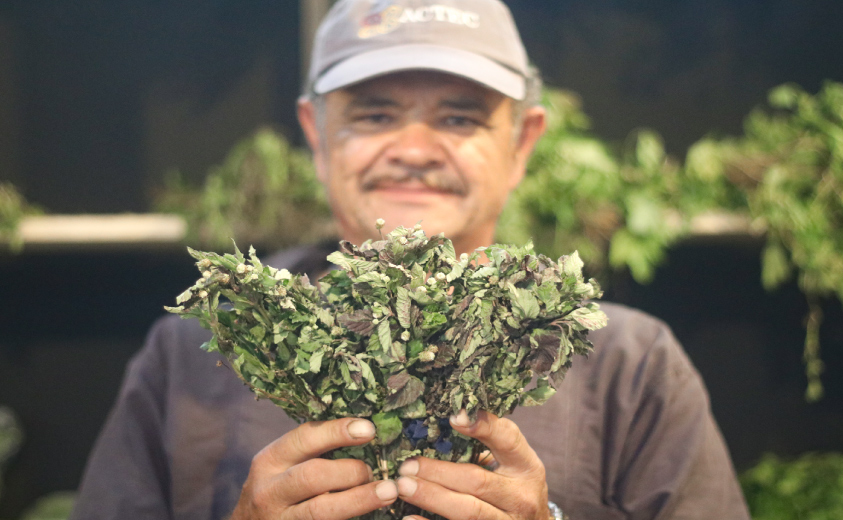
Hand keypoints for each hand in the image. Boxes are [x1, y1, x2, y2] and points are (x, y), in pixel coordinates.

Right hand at [230, 417, 398, 519]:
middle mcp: (270, 491)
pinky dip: (351, 519)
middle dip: (350, 471)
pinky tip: (374, 514)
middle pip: (313, 476)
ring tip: (388, 492)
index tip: (369, 430)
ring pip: (321, 511)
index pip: (304, 439)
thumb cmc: (277, 489)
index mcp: (270, 461)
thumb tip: (363, 430)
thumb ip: (312, 450)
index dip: (337, 432)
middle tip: (375, 471)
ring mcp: (280, 519)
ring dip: (359, 500)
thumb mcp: (283, 465)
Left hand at [396, 411, 548, 519]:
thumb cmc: (514, 486)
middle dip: (439, 473)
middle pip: (478, 482)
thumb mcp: (512, 461)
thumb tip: (452, 415)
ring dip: (432, 498)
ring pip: (468, 512)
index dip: (483, 427)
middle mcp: (520, 497)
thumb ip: (489, 439)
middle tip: (407, 466)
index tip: (453, 417)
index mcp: (525, 466)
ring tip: (402, 487)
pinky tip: (409, 518)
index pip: (508, 440)